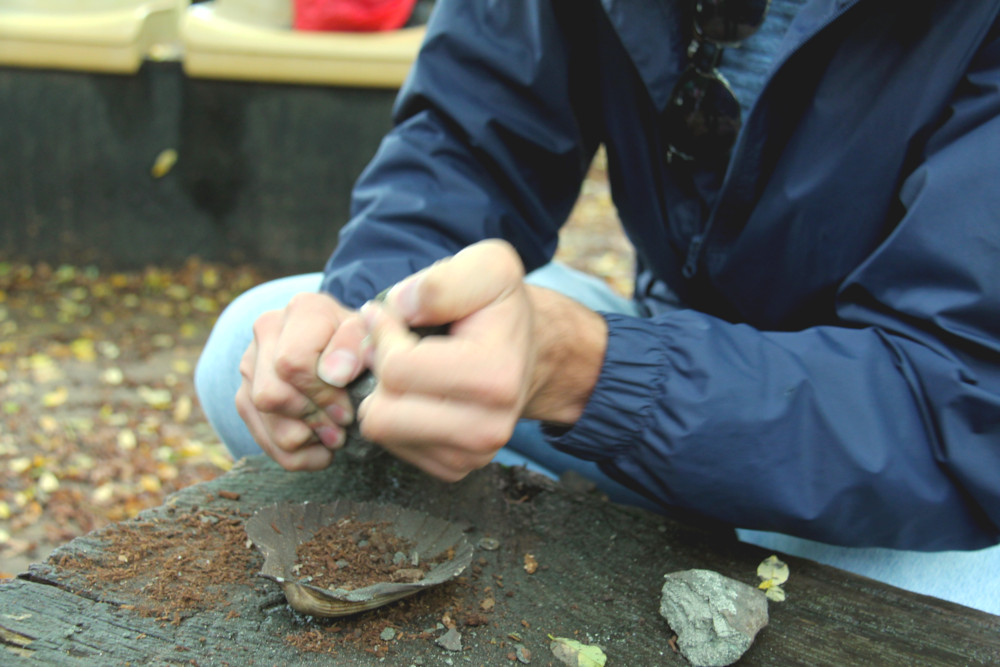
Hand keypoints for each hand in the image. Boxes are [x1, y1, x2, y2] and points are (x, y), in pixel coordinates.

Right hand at [235, 292, 368, 470]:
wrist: (352, 349)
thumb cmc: (366, 346)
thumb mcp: (375, 341)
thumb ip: (359, 347)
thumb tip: (334, 373)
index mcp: (304, 309)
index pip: (293, 364)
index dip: (323, 396)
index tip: (348, 410)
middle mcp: (268, 329)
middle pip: (272, 395)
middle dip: (312, 419)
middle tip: (342, 428)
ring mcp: (251, 362)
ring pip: (264, 419)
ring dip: (303, 439)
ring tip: (334, 438)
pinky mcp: (245, 394)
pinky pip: (260, 439)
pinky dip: (294, 455)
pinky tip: (321, 450)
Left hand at [358, 239, 606, 480]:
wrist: (528, 351)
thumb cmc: (500, 307)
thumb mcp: (488, 267)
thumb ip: (442, 281)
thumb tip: (397, 308)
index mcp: (495, 380)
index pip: (396, 370)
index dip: (382, 334)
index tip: (396, 316)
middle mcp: (488, 430)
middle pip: (381, 416)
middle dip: (378, 373)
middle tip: (398, 346)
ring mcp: (471, 456)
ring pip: (382, 433)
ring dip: (384, 395)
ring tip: (411, 367)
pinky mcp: (453, 468)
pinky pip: (392, 447)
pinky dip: (396, 415)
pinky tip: (418, 391)